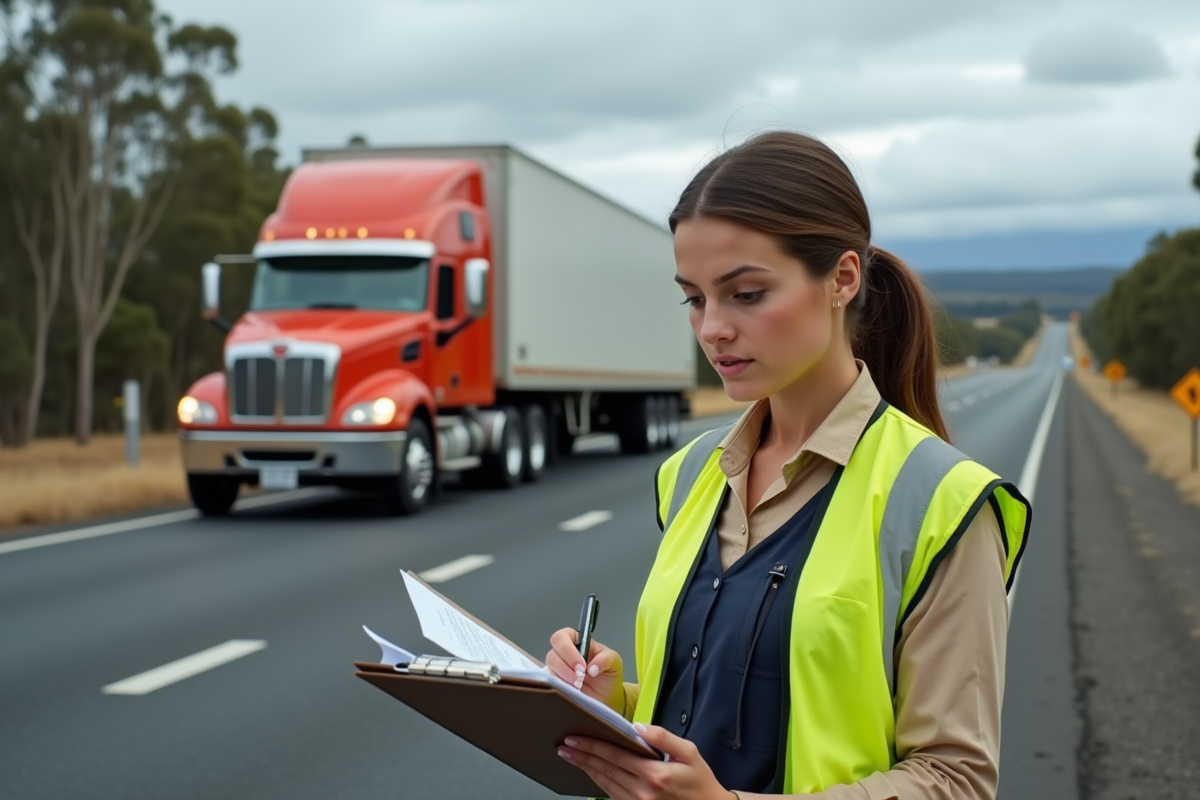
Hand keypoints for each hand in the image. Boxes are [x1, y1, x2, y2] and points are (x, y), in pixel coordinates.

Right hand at [546, 627, 624, 712]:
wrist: (608, 698)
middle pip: (552, 654)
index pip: (562, 637)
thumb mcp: (614, 663)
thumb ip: (606, 659)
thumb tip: (592, 668)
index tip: (581, 666)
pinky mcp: (556, 685)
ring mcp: (558, 670)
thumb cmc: (609, 676)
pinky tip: (571, 691)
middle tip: (579, 678)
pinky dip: (559, 687)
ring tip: (578, 686)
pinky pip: (550, 684)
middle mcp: (564, 654)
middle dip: (565, 667)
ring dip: (563, 678)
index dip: (568, 650)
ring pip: (550, 670)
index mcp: (577, 642)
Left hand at [558, 723, 729, 799]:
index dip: (592, 746)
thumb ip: (663, 738)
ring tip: (571, 757)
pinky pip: (613, 796)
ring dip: (586, 770)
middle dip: (582, 756)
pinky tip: (590, 773)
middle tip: (564, 746)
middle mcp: (644, 792)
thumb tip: (638, 727)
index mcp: (655, 774)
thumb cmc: (700, 781)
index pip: (615, 756)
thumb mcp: (690, 752)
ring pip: (605, 785)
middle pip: (605, 770)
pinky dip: (599, 783)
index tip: (574, 738)